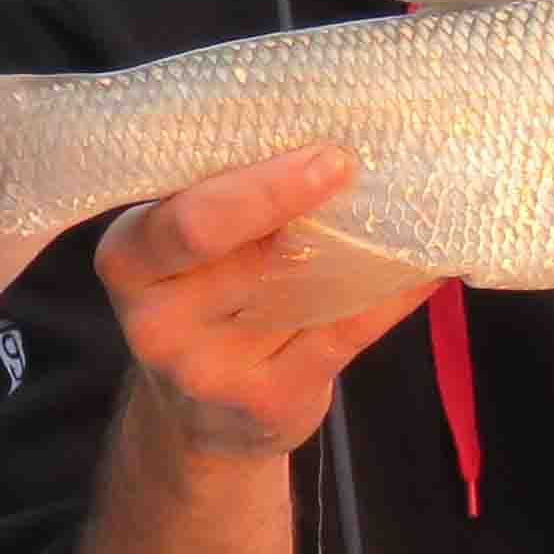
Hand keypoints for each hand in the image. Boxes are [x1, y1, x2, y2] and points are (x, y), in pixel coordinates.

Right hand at [94, 143, 435, 462]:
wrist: (203, 421)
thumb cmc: (208, 302)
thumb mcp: (191, 253)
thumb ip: (232, 202)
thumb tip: (328, 132)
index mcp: (130, 259)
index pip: (189, 220)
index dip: (259, 189)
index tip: (324, 154)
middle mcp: (157, 319)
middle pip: (239, 250)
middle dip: (292, 199)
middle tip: (350, 165)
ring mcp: (208, 369)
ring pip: (301, 290)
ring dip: (360, 243)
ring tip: (407, 202)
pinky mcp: (267, 402)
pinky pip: (344, 334)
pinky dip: (390, 295)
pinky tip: (423, 268)